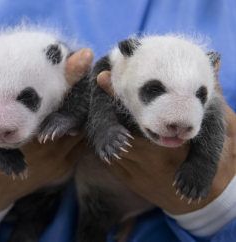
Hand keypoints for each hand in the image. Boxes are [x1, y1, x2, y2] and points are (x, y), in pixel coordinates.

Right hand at [0, 40, 92, 212]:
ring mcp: (58, 160)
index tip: (83, 57)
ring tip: (76, 90)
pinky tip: (73, 114)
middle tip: (79, 70)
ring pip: (81, 128)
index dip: (70, 76)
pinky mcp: (62, 168)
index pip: (56, 99)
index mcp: (25, 133)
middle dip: (78, 91)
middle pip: (75, 112)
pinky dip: (79, 127)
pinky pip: (80, 144)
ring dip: (80, 109)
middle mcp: (47, 149)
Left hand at [97, 70, 235, 214]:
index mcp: (169, 147)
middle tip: (102, 86)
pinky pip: (110, 158)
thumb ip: (213, 97)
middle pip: (116, 129)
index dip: (117, 98)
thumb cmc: (220, 164)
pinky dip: (109, 140)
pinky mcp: (129, 179)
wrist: (207, 203)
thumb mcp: (224, 129)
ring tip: (104, 103)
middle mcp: (147, 161)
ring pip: (110, 143)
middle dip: (105, 107)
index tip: (103, 79)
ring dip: (105, 123)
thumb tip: (212, 61)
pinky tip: (112, 127)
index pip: (137, 117)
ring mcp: (135, 173)